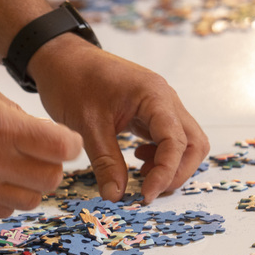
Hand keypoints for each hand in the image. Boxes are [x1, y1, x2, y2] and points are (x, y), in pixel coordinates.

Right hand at [0, 68, 81, 216]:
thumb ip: (10, 111)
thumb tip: (31, 133)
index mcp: (0, 127)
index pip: (61, 149)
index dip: (70, 143)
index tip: (62, 137)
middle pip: (51, 180)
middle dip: (53, 165)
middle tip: (40, 150)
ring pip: (30, 201)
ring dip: (32, 184)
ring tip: (17, 164)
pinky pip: (2, 211)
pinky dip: (9, 197)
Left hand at [31, 36, 208, 203]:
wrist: (61, 58)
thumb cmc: (72, 81)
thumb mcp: (87, 126)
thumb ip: (105, 163)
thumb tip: (116, 196)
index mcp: (154, 96)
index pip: (176, 142)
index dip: (165, 174)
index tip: (144, 196)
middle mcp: (165, 99)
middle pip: (193, 143)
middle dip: (176, 173)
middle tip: (148, 191)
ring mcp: (160, 105)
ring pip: (185, 142)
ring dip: (170, 166)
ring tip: (141, 176)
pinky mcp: (150, 112)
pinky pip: (168, 138)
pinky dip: (160, 156)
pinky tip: (136, 161)